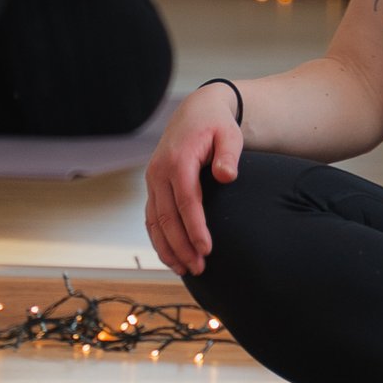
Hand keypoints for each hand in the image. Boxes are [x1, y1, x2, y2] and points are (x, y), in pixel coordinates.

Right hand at [144, 84, 245, 274]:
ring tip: (186, 270)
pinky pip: (152, 218)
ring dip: (168, 248)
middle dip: (182, 246)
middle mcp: (159, 172)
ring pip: (155, 222)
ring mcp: (153, 181)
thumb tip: (226, 176)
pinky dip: (159, 240)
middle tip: (199, 269)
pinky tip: (172, 257)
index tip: (207, 249)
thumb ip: (228, 154)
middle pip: (167, 217)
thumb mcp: (229, 134)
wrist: (195, 112)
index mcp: (178, 160)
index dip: (195, 228)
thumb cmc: (216, 125)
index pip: (186, 201)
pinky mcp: (153, 188)